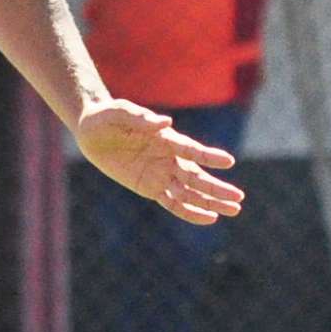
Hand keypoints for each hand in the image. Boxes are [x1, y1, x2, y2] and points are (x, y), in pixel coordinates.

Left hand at [76, 99, 244, 226]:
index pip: (191, 150)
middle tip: (239, 198)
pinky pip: (172, 203)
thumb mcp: (120, 113)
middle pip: (196, 176)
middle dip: (216, 188)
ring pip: (190, 192)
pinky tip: (209, 218)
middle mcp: (169, 158)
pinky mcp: (150, 188)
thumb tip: (165, 122)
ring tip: (234, 210)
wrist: (92, 132)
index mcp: (166, 138)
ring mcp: (161, 174)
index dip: (209, 156)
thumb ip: (141, 118)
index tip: (228, 162)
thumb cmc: (109, 117)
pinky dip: (190, 212)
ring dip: (211, 202)